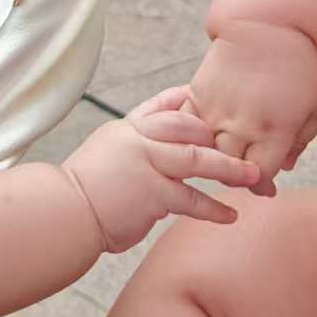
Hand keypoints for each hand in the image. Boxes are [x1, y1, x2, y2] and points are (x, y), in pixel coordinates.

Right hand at [61, 87, 260, 251]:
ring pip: (197, 158)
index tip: (208, 101)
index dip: (188, 102)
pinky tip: (231, 215)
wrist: (63, 212)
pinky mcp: (152, 194)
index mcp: (125, 129)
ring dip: (229, 167)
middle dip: (216, 132)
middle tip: (243, 140)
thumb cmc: (81, 190)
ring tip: (254, 176)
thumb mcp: (104, 153)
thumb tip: (153, 152)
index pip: (162, 106)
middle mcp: (138, 140)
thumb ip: (129, 147)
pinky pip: (191, 199)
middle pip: (187, 125)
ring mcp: (146, 164)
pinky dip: (213, 208)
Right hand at [188, 20, 316, 195]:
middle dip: (238, 175)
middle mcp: (242, 123)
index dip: (262, 185)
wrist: (265, 24)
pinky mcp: (198, 93)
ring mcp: (216, 108)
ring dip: (214, 157)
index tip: (264, 184)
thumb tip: (282, 168)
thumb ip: (300, 142)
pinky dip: (191, 135)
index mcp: (275, 129)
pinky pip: (186, 126)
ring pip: (205, 151)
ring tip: (226, 151)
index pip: (259, 176)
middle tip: (245, 169)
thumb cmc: (297, 66)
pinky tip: (202, 134)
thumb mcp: (314, 106)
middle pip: (229, 169)